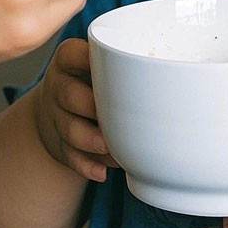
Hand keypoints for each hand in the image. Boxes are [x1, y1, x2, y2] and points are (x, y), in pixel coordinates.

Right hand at [35, 38, 119, 181]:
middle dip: (92, 108)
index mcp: (69, 60)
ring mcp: (56, 115)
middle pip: (69, 95)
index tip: (116, 66)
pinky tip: (102, 172)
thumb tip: (172, 63)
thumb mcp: (97, 60)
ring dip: (92, 141)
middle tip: (117, 119)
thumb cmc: (93, 78)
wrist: (58, 106)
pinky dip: (86, 166)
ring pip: (70, 129)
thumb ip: (123, 58)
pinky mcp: (58, 142)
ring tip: (113, 150)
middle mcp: (59, 85)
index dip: (89, 61)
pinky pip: (70, 156)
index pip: (72, 54)